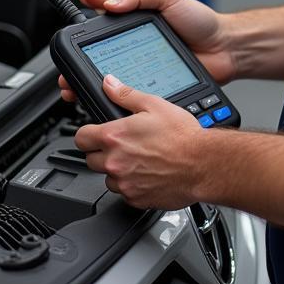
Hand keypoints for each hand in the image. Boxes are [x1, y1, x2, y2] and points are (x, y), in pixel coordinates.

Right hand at [57, 0, 235, 102]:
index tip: (77, 7)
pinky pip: (130, 92)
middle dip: (79, 60)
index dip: (88, 15)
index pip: (106, 17)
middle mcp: (136, 44)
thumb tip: (111, 3)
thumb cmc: (201, 21)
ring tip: (75, 85)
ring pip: (111, 76)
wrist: (225, 49)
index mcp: (138, 20)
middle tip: (65, 66)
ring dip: (91, 82)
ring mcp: (142, 66)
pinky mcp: (152, 85)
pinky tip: (105, 96)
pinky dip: (115, 96)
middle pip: (100, 53)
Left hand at [74, 75, 205, 208]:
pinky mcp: (135, 199)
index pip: (81, 138)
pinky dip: (131, 185)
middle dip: (102, 152)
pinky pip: (124, 193)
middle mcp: (115, 162)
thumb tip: (109, 84)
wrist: (202, 164)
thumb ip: (126, 95)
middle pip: (90, 159)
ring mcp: (124, 183)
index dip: (88, 134)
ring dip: (117, 170)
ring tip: (139, 159)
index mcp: (115, 137)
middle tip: (123, 145)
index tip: (96, 134)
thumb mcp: (155, 105)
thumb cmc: (182, 136)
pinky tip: (148, 173)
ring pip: (107, 178)